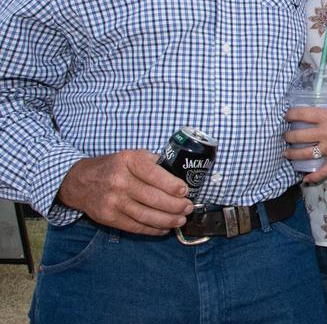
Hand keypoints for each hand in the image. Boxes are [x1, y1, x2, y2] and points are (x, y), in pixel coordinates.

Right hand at [56, 150, 192, 235]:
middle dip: (176, 206)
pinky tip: (164, 228)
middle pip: (153, 198)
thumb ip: (154, 163)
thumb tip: (180, 176)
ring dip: (168, 220)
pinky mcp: (108, 218)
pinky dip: (153, 229)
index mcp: (128, 161)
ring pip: (146, 215)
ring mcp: (112, 201)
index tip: (185, 191)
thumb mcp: (132, 156)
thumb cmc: (113, 167)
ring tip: (181, 220)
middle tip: (188, 208)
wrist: (79, 181)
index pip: (154, 174)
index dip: (172, 185)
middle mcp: (119, 181)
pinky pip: (135, 227)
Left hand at [285, 104, 326, 182]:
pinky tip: (306, 179)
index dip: (291, 114)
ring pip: (305, 154)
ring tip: (286, 153)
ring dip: (293, 154)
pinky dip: (314, 177)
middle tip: (285, 135)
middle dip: (288, 136)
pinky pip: (324, 171)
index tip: (287, 115)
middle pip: (299, 136)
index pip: (303, 114)